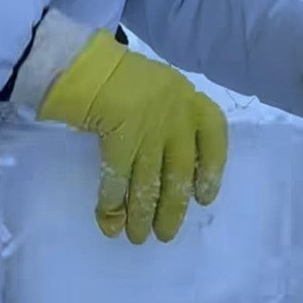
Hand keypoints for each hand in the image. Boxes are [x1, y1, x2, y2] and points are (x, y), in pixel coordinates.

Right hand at [37, 32, 227, 242]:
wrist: (87, 64)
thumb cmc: (124, 78)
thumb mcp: (164, 92)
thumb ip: (176, 123)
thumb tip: (176, 174)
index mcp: (192, 103)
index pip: (214, 141)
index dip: (211, 173)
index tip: (203, 199)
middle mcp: (177, 117)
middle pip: (179, 174)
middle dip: (172, 210)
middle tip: (165, 235)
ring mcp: (150, 129)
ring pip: (149, 183)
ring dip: (141, 215)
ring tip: (137, 237)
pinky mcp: (120, 138)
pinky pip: (118, 180)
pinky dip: (112, 203)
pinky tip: (109, 221)